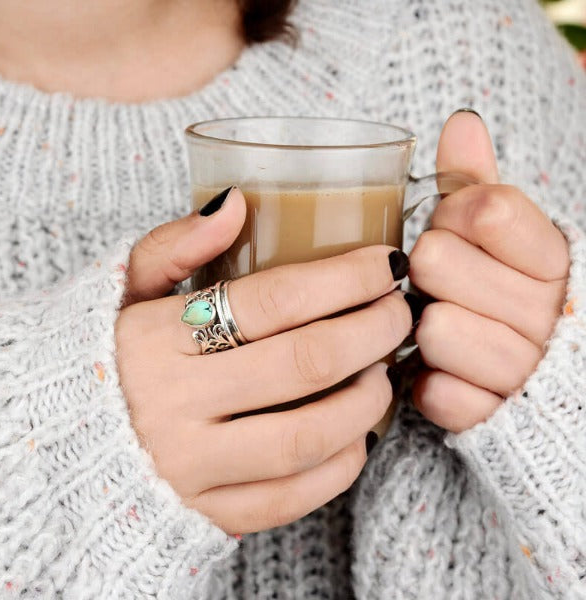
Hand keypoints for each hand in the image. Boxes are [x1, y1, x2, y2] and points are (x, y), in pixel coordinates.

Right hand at [116, 187, 411, 533]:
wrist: (57, 434)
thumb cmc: (105, 351)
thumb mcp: (124, 288)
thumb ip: (174, 243)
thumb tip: (236, 202)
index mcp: (157, 338)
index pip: (277, 300)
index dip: (347, 277)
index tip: (387, 263)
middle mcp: (173, 405)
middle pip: (306, 363)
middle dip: (374, 331)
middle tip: (399, 312)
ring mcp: (189, 466)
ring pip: (307, 436)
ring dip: (366, 400)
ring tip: (382, 371)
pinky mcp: (204, 511)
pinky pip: (289, 498)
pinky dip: (340, 466)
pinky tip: (357, 435)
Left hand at [410, 111, 569, 432]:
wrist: (533, 381)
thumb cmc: (502, 291)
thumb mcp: (500, 235)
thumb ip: (478, 184)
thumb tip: (460, 123)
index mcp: (555, 258)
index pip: (486, 209)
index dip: (451, 215)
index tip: (453, 230)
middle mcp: (546, 313)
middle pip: (435, 262)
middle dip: (427, 271)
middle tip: (440, 285)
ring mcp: (523, 371)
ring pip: (434, 327)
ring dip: (425, 328)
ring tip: (444, 329)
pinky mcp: (491, 417)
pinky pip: (437, 392)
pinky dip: (428, 383)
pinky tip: (446, 375)